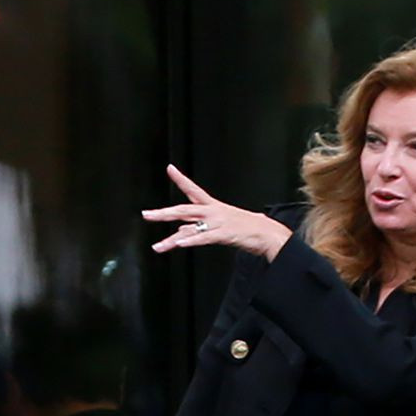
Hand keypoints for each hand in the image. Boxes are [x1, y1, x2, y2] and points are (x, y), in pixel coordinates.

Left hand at [142, 164, 292, 260]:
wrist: (269, 233)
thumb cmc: (247, 229)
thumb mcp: (221, 225)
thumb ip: (198, 228)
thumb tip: (180, 231)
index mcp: (214, 206)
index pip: (193, 190)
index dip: (181, 179)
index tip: (170, 168)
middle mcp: (214, 212)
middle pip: (184, 210)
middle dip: (163, 213)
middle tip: (146, 214)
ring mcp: (219, 222)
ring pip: (191, 228)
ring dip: (172, 239)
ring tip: (158, 247)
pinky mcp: (224, 234)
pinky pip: (204, 238)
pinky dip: (192, 241)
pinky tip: (180, 244)